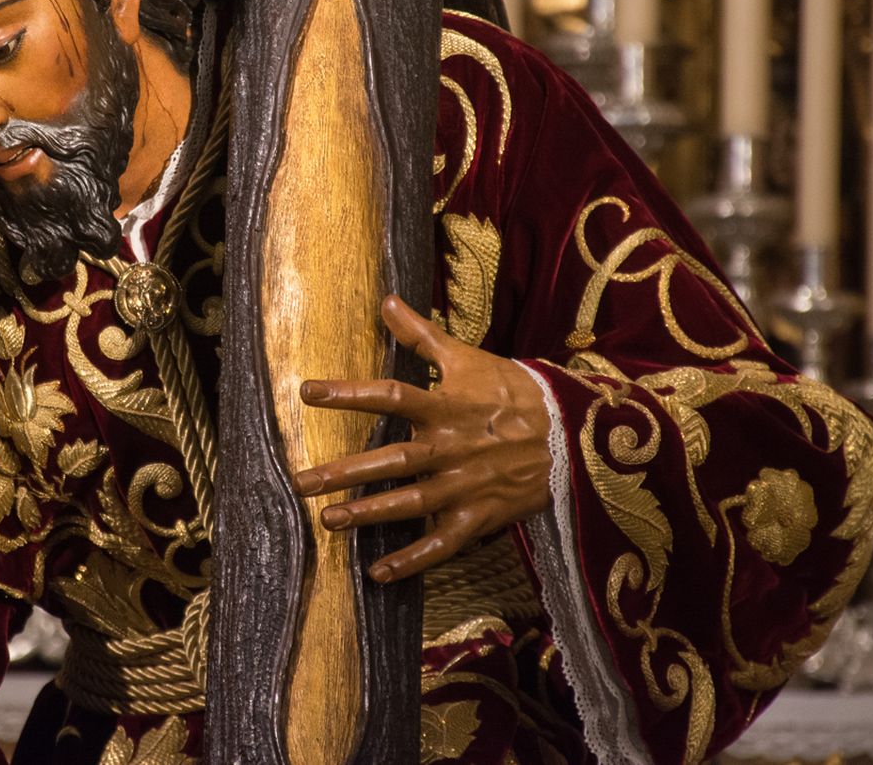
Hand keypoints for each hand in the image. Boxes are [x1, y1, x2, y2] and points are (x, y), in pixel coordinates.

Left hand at [294, 295, 551, 583]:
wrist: (572, 433)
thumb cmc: (512, 392)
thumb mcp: (467, 358)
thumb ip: (421, 335)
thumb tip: (385, 300)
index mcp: (445, 406)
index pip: (390, 395)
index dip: (349, 392)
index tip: (306, 392)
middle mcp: (450, 447)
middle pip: (391, 460)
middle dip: (345, 472)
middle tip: (300, 482)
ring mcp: (465, 485)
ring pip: (411, 503)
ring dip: (369, 514)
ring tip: (328, 521)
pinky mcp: (480, 516)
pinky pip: (442, 543)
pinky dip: (412, 561)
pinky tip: (377, 573)